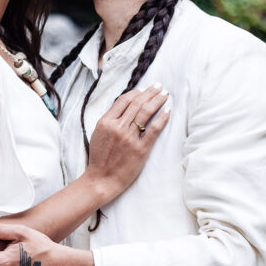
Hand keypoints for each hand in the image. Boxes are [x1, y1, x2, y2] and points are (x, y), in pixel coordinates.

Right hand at [85, 84, 169, 200]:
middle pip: (137, 103)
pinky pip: (154, 129)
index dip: (136, 92)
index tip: (144, 90)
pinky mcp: (141, 149)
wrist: (102, 179)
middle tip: (159, 86)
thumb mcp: (98, 134)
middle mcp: (118, 127)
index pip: (123, 100)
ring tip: (165, 94)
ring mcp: (130, 138)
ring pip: (146, 112)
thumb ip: (110, 120)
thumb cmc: (100, 158)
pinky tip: (168, 111)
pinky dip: (162, 118)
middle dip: (150, 92)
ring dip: (158, 100)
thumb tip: (124, 106)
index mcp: (105, 122)